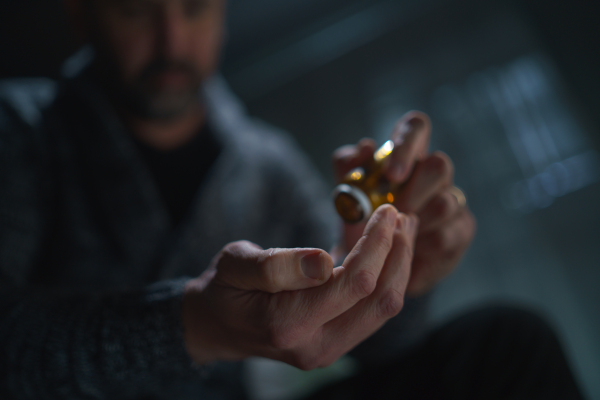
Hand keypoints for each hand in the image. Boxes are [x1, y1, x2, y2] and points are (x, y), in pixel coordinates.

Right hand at [182, 206, 417, 368]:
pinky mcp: (337, 342)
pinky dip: (387, 278)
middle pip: (381, 301)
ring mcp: (329, 349)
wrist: (216, 326)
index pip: (354, 284)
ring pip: (384, 309)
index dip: (377, 244)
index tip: (386, 211)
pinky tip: (388, 250)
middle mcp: (316, 346)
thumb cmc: (224, 288)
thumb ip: (275, 266)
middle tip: (403, 216)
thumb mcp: (236, 265)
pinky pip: (374, 311)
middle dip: (399, 254)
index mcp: (288, 325)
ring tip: (402, 229)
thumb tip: (324, 261)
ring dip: (399, 266)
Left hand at [332, 111, 475, 296]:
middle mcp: (433, 173)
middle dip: (413, 192)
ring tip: (393, 237)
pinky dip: (420, 249)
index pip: (416, 127)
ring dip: (415, 224)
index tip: (393, 175)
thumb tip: (366, 147)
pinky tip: (405, 254)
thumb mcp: (347, 197)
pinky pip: (447, 237)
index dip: (408, 144)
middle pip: (439, 165)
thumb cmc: (361, 224)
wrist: (371, 269)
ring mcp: (451, 200)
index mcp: (404, 156)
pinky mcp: (461, 230)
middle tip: (391, 214)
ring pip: (446, 203)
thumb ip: (349, 169)